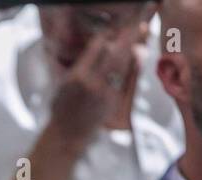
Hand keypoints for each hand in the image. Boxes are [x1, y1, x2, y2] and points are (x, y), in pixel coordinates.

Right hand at [48, 26, 144, 141]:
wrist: (67, 135)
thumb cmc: (62, 109)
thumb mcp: (63, 84)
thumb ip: (81, 65)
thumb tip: (100, 47)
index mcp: (77, 76)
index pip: (97, 47)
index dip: (106, 36)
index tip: (110, 31)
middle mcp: (93, 82)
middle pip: (115, 52)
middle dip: (127, 36)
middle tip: (136, 24)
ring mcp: (106, 92)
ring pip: (124, 64)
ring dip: (133, 48)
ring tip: (140, 35)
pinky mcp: (115, 100)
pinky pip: (127, 78)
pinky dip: (133, 65)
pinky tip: (137, 56)